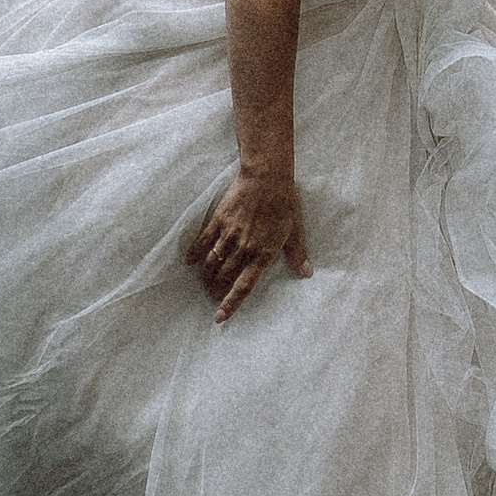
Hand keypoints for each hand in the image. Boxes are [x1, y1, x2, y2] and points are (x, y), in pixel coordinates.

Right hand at [185, 168, 311, 321]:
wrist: (267, 178)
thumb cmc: (285, 204)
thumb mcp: (294, 231)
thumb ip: (297, 254)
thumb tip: (306, 273)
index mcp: (263, 253)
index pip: (244, 286)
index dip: (231, 303)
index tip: (219, 317)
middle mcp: (244, 248)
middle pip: (224, 277)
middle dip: (216, 290)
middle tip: (212, 297)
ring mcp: (230, 234)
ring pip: (212, 262)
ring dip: (206, 275)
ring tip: (204, 283)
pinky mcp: (219, 220)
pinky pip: (203, 241)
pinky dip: (194, 253)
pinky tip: (189, 261)